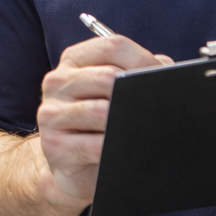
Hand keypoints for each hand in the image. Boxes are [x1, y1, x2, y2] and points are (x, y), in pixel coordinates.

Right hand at [37, 36, 172, 204]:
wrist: (76, 168)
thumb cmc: (100, 124)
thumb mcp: (114, 91)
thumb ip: (136, 72)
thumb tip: (164, 67)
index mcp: (74, 60)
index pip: (112, 46)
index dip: (144, 60)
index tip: (162, 77)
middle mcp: (57, 81)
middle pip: (108, 77)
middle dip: (140, 93)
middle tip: (157, 108)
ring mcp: (51, 113)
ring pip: (101, 112)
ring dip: (127, 124)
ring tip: (141, 130)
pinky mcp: (53, 144)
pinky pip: (93, 145)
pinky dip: (115, 149)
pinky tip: (125, 150)